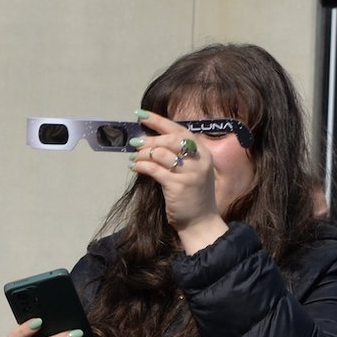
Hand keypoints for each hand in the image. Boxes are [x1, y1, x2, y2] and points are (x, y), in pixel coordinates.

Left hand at [129, 110, 226, 251]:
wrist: (200, 221)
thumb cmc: (191, 196)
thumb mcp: (190, 171)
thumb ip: (177, 156)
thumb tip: (149, 143)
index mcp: (203, 152)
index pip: (179, 130)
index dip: (159, 121)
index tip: (141, 115)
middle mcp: (199, 159)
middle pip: (170, 139)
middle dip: (149, 139)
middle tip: (134, 143)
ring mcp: (190, 172)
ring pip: (160, 153)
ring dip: (142, 154)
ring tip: (133, 158)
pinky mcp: (178, 185)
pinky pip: (155, 169)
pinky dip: (141, 166)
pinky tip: (135, 167)